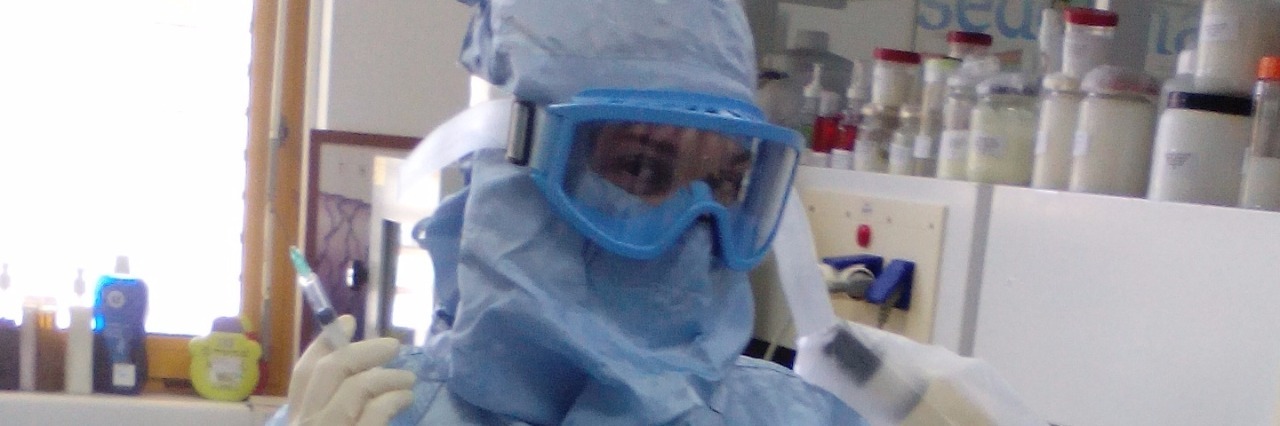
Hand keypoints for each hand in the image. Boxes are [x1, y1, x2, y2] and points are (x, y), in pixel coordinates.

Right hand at [286, 315, 415, 425]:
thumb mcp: (329, 425)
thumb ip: (337, 403)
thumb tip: (367, 367)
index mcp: (296, 419)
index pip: (303, 374)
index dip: (324, 343)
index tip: (347, 321)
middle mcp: (305, 423)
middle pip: (329, 372)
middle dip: (363, 351)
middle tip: (393, 345)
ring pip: (356, 387)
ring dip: (388, 376)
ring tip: (408, 379)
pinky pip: (376, 410)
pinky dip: (394, 398)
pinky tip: (405, 398)